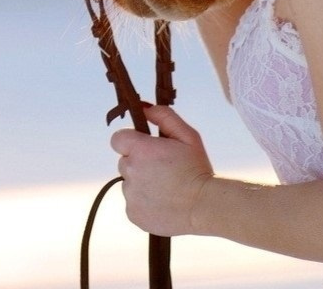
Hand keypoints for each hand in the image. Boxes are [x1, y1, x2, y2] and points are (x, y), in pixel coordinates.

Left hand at [109, 103, 215, 237]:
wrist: (205, 207)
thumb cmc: (197, 169)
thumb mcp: (188, 136)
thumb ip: (164, 117)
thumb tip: (144, 108)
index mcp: (140, 150)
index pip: (117, 139)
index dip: (131, 141)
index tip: (145, 148)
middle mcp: (130, 171)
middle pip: (124, 162)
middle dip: (139, 163)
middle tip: (163, 170)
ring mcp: (130, 195)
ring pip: (129, 184)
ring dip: (142, 184)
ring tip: (167, 189)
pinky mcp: (133, 214)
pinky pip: (133, 203)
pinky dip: (144, 203)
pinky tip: (164, 203)